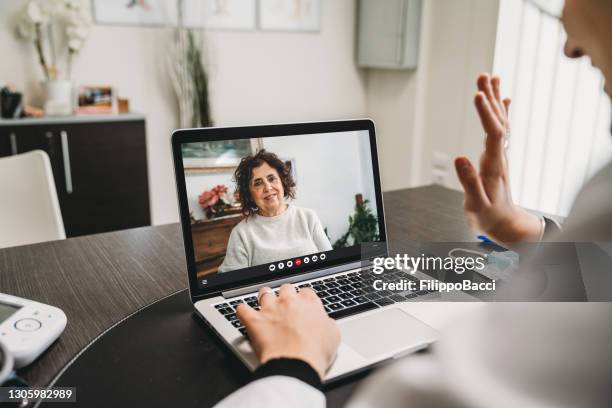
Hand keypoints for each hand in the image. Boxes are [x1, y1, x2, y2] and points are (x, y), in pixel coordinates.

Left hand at [236, 284, 340, 379]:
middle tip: (285, 304)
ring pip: (264, 293)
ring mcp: (270, 309)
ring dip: (264, 298)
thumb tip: (326, 324)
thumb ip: (328, 324)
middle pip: (285, 288)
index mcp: (309, 303)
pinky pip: (242, 309)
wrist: (297, 364)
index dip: (304, 298)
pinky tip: (243, 313)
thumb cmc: (315, 352)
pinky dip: (242, 311)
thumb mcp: (333, 336)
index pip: (306, 292)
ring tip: (264, 304)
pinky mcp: (255, 320)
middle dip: (285, 294)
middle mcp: (289, 302)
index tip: (303, 305)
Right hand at [454, 73, 542, 244]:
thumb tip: (459, 157)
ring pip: (500, 121)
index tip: (477, 95)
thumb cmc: (489, 217)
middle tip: (483, 76)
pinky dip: (501, 111)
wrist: (506, 224)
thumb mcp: (476, 205)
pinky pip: (500, 128)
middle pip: (498, 121)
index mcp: (493, 166)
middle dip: (490, 98)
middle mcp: (499, 155)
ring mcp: (500, 154)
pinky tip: (503, 99)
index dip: (486, 114)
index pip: (492, 133)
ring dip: (495, 99)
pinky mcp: (498, 155)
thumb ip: (469, 182)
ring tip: (490, 78)